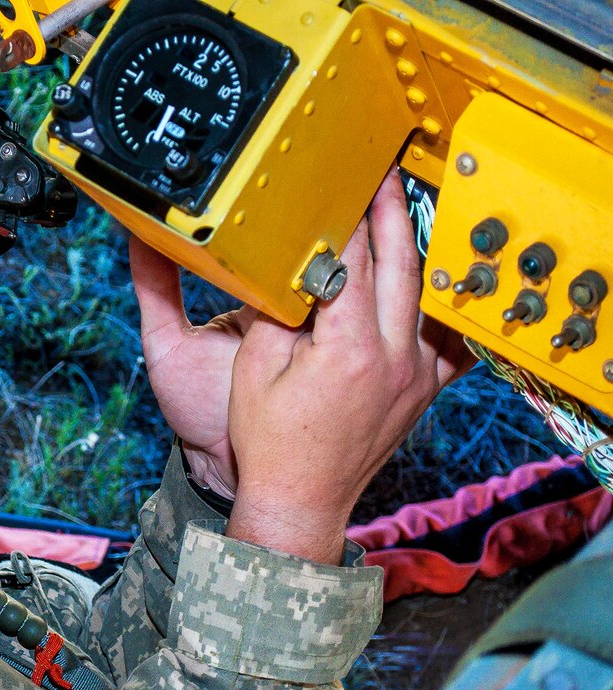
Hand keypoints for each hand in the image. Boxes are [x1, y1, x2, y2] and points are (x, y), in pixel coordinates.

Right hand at [131, 168, 472, 562]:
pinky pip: (446, 340)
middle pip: (402, 266)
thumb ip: (279, 311)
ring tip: (405, 217)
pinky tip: (435, 286)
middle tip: (385, 178)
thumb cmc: (271, 442)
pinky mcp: (422, 391)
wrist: (299, 499)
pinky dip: (438, 307)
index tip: (345, 184)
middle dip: (392, 215)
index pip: (355, 261)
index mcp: (349, 349)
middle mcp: (393, 359)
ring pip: (427, 296)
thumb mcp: (256, 368)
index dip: (350, 217)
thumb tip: (293, 267)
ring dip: (415, 252)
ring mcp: (415, 376)